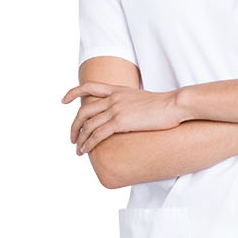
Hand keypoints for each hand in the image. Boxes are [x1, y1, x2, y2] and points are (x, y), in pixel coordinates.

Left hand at [61, 81, 185, 154]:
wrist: (174, 105)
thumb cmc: (165, 105)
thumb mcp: (143, 99)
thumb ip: (131, 104)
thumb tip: (131, 115)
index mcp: (117, 90)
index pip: (89, 87)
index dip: (73, 93)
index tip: (63, 101)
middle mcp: (113, 98)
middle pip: (84, 111)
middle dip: (74, 126)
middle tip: (72, 138)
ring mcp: (115, 109)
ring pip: (88, 125)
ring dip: (80, 138)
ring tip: (78, 150)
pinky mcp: (120, 122)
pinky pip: (97, 134)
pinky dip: (88, 143)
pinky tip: (85, 151)